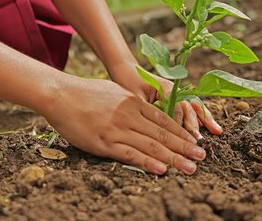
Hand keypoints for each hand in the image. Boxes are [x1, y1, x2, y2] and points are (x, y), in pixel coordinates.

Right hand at [44, 77, 206, 174]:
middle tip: (201, 157)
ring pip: (150, 146)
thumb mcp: (113, 91)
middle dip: (184, 147)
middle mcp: (129, 115)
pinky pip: (130, 154)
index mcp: (132, 102)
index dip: (181, 132)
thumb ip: (131, 103)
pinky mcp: (103, 142)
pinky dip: (147, 163)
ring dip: (173, 158)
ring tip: (190, 167)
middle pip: (162, 134)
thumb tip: (144, 111)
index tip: (194, 142)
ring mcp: (117, 129)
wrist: (60, 94)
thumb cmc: (85, 92)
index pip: (163, 120)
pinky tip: (162, 170)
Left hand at [107, 60, 222, 139]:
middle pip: (189, 107)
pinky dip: (200, 116)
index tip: (181, 137)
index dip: (179, 123)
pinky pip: (190, 107)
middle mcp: (174, 89)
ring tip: (217, 131)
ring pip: (194, 106)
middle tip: (199, 140)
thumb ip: (147, 110)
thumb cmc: (127, 83)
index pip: (177, 107)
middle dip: (195, 124)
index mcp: (165, 87)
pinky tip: (211, 126)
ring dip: (205, 119)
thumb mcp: (134, 97)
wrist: (126, 70)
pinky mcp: (175, 97)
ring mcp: (176, 92)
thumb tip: (155, 128)